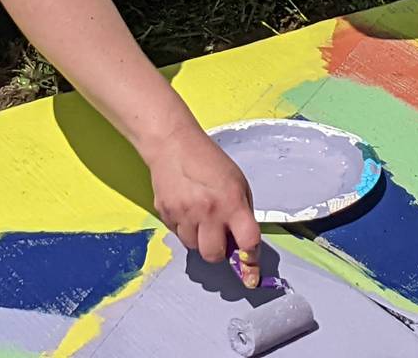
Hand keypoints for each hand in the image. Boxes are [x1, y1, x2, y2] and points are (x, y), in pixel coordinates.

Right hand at [143, 125, 260, 267]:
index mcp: (231, 202)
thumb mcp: (237, 182)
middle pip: (214, 255)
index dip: (251, 260)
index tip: (251, 273)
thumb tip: (241, 242)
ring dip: (200, 239)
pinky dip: (184, 229)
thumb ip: (242, 212)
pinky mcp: (166, 214)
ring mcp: (184, 214)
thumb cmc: (209, 160)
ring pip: (194, 248)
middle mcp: (208, 212)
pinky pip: (178, 235)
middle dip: (219, 250)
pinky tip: (185, 209)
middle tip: (219, 236)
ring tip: (200, 217)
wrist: (173, 144)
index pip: (248, 242)